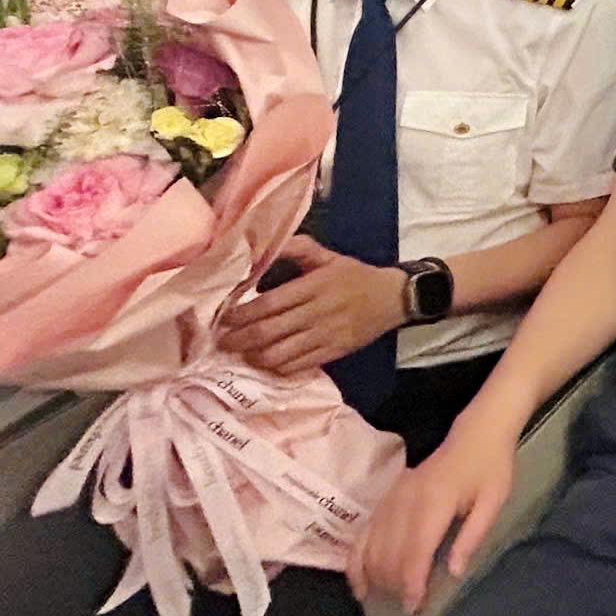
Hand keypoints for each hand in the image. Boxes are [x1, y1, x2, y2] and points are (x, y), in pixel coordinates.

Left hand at [219, 236, 403, 373]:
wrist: (393, 298)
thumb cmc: (355, 276)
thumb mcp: (328, 256)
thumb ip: (297, 248)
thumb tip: (262, 247)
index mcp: (314, 286)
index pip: (270, 303)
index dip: (243, 313)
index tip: (224, 318)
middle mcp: (317, 312)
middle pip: (270, 331)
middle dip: (240, 339)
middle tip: (222, 342)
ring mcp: (326, 335)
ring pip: (281, 353)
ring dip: (255, 356)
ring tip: (242, 354)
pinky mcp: (334, 352)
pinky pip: (300, 365)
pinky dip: (278, 367)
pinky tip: (267, 363)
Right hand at [349, 412, 516, 611]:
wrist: (475, 433)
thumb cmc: (490, 468)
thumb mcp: (493, 502)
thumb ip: (472, 538)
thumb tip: (452, 573)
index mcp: (434, 502)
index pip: (415, 552)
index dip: (411, 583)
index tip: (412, 608)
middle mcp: (405, 501)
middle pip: (389, 554)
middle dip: (395, 585)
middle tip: (407, 607)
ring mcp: (391, 498)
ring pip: (372, 546)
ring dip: (376, 577)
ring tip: (386, 600)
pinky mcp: (386, 498)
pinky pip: (363, 533)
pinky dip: (356, 560)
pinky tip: (358, 583)